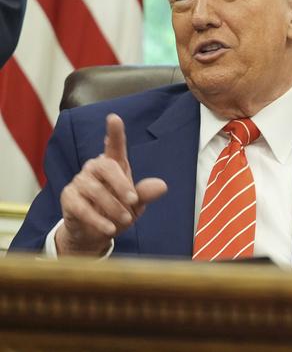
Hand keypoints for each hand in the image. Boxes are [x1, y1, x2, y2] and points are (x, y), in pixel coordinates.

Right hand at [55, 114, 167, 255]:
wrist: (95, 233)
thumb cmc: (117, 211)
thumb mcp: (135, 204)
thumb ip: (145, 194)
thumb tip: (162, 186)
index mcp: (113, 165)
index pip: (114, 146)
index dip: (114, 132)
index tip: (114, 118)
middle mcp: (94, 168)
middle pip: (106, 167)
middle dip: (122, 185)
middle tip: (134, 201)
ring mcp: (79, 182)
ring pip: (96, 190)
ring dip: (113, 207)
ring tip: (125, 220)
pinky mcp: (68, 198)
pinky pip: (82, 208)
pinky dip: (98, 220)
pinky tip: (109, 228)